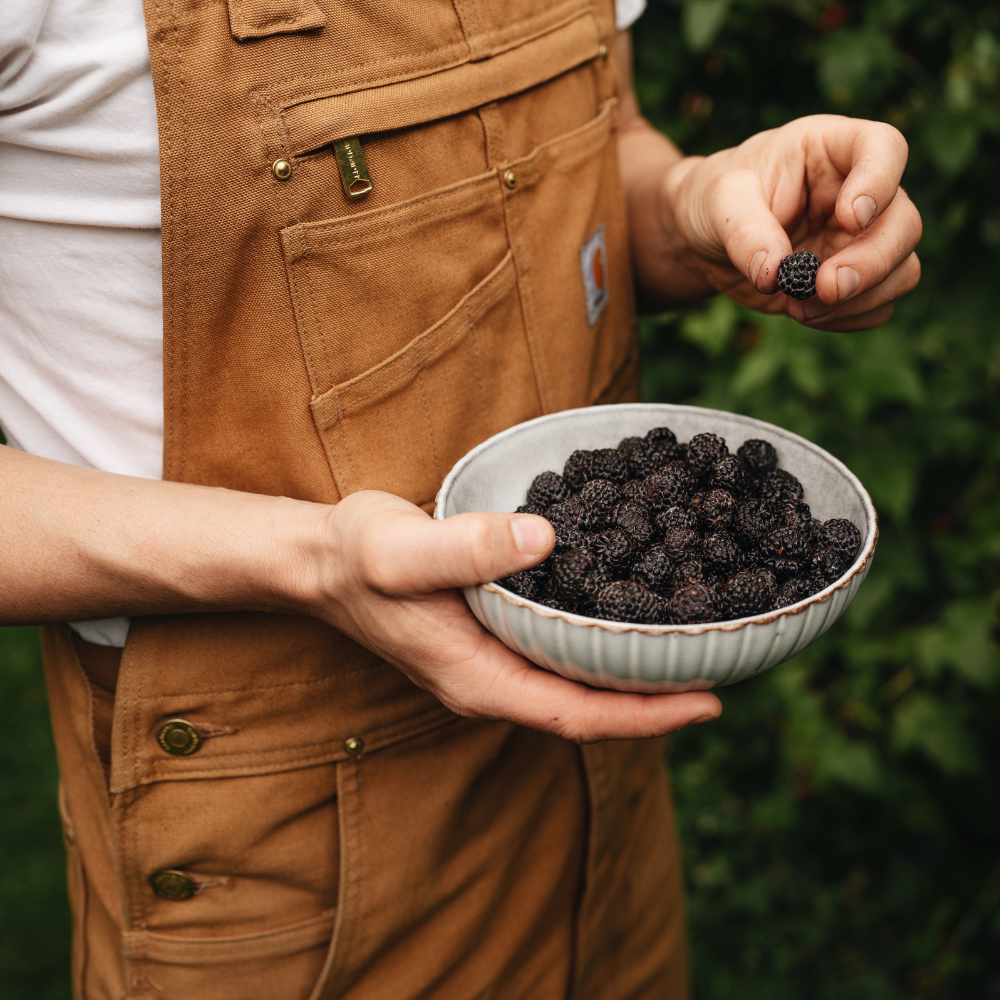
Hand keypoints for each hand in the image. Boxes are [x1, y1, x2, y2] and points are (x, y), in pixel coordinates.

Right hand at [303, 490, 721, 742]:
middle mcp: (494, 680)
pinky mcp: (495, 633)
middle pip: (590, 707)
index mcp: (479, 679)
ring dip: (636, 671)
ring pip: (579, 682)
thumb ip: (464, 548)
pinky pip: (563, 651)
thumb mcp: (397, 550)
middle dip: (658, 698)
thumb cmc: (353, 558)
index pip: (577, 716)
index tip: (711, 700)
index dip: (647, 714)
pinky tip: (634, 608)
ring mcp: (494, 660)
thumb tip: (544, 538)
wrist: (319, 558)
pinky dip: (604, 639)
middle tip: (726, 665)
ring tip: (697, 644)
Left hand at [662, 114, 921, 330]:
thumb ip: (747, 233)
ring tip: (798, 307)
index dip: (880, 182)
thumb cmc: (715, 200)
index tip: (850, 217)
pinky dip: (846, 318)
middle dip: (871, 263)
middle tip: (826, 288)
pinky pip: (877, 306)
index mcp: (833, 149)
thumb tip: (775, 275)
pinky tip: (804, 315)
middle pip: (904, 224)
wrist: (705, 239)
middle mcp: (860, 192)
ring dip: (858, 299)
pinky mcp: (852, 281)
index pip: (885, 148)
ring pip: (901, 270)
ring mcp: (861, 240)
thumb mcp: (719, 203)